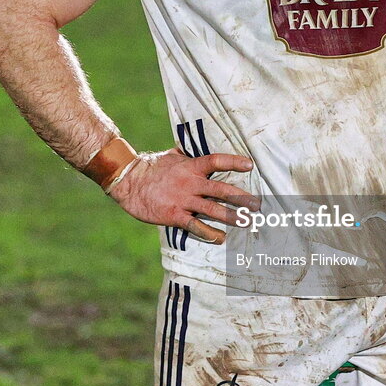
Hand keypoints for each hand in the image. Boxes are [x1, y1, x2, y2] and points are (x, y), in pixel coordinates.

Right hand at [108, 149, 259, 244]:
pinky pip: (195, 226)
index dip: (234, 162)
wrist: (128, 181)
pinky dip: (209, 233)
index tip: (250, 165)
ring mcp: (183, 200)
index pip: (216, 160)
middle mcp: (190, 183)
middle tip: (257, 204)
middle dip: (241, 197)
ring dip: (232, 216)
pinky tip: (221, 238)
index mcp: (191, 166)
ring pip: (213, 209)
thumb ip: (187, 155)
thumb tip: (194, 147)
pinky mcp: (174, 215)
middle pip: (221, 189)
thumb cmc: (152, 167)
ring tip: (247, 222)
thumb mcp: (171, 156)